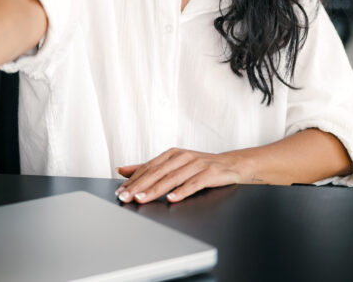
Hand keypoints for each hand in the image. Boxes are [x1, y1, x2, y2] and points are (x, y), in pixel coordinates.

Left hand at [115, 147, 248, 203]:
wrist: (231, 164)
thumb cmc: (200, 166)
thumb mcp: (173, 164)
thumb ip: (149, 168)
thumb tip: (122, 170)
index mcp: (171, 154)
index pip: (148, 168)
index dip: (133, 180)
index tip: (120, 191)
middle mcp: (182, 157)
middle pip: (157, 173)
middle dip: (139, 186)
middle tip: (126, 197)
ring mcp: (196, 164)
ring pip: (172, 179)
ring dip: (155, 190)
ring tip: (141, 198)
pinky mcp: (210, 173)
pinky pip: (194, 184)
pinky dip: (182, 191)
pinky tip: (172, 198)